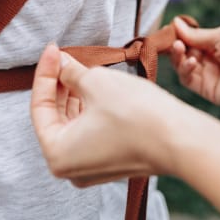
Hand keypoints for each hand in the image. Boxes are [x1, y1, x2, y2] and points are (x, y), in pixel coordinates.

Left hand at [30, 44, 182, 186]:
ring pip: (75, 124)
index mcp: (57, 154)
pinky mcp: (112, 161)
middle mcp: (71, 168)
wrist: (180, 139)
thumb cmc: (137, 115)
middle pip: (55, 117)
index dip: (45, 73)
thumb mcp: (96, 82)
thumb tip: (61, 64)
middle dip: (59, 84)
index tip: (53, 50)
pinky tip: (95, 86)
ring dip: (75, 94)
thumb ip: (71, 72)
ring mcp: (92, 168)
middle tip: (63, 57)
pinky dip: (90, 109)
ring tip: (79, 67)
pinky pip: (92, 132)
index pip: (40, 107)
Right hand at [171, 17, 219, 110]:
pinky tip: (191, 62)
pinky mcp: (205, 89)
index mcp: (214, 43)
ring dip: (177, 57)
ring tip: (180, 49)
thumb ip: (196, 34)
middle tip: (173, 41)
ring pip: (181, 65)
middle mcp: (209, 58)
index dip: (178, 34)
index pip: (189, 37)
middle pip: (182, 51)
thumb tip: (175, 23)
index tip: (168, 29)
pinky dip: (184, 69)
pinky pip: (187, 79)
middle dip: (175, 45)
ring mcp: (206, 75)